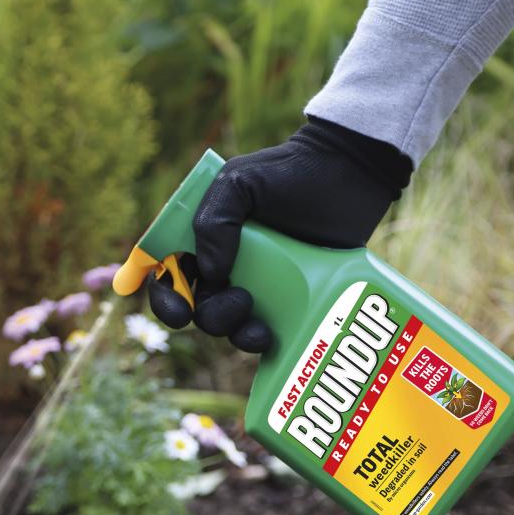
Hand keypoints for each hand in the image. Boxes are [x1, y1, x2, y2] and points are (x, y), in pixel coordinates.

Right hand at [147, 118, 411, 352]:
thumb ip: (214, 219)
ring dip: (232, 330)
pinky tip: (269, 336)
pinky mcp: (286, 299)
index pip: (167, 271)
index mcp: (204, 236)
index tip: (179, 311)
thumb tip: (209, 274)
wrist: (349, 177)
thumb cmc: (291, 173)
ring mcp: (255, 283)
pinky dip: (256, 342)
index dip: (164, 296)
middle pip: (196, 306)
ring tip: (257, 321)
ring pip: (225, 323)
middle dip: (207, 315)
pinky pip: (260, 332)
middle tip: (239, 300)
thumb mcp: (240, 182)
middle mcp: (224, 262)